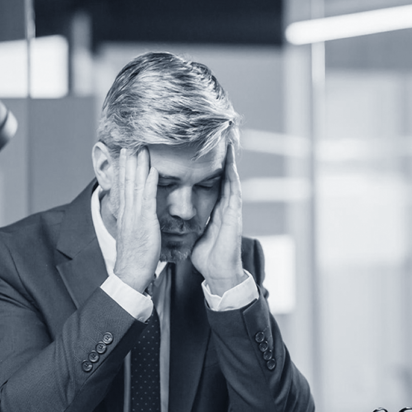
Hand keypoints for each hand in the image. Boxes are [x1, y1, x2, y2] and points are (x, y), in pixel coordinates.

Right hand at [112, 147, 160, 292]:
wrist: (130, 274)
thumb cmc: (135, 259)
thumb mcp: (134, 236)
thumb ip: (136, 224)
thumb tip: (138, 218)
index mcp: (126, 215)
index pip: (125, 187)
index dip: (126, 169)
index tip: (127, 154)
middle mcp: (128, 212)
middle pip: (128, 182)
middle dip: (130, 162)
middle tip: (132, 144)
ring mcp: (135, 216)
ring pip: (136, 186)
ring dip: (138, 166)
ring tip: (141, 149)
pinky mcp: (144, 222)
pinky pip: (147, 199)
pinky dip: (149, 183)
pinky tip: (152, 170)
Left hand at [190, 145, 246, 295]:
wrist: (218, 272)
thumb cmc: (207, 256)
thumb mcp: (195, 233)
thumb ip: (190, 222)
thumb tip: (177, 218)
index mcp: (215, 209)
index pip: (213, 183)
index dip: (211, 167)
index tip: (205, 150)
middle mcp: (225, 206)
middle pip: (224, 176)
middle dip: (224, 158)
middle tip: (223, 139)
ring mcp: (231, 210)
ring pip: (231, 180)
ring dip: (231, 162)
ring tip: (229, 144)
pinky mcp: (234, 215)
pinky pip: (234, 192)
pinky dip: (233, 177)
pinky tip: (231, 165)